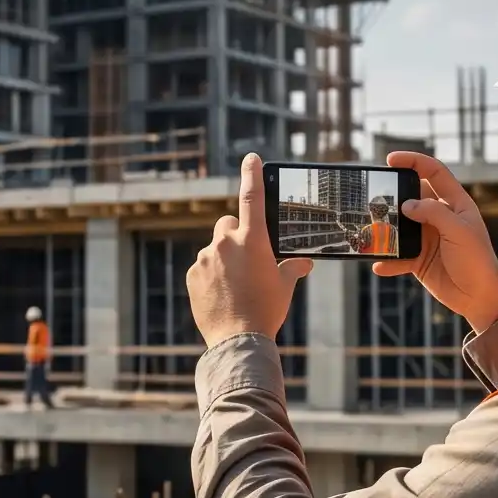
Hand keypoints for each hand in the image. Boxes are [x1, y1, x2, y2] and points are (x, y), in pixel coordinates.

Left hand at [187, 155, 313, 347]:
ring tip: (237, 286)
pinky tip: (223, 295)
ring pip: (215, 248)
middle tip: (248, 259)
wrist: (238, 340)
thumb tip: (305, 262)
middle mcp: (225, 243)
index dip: (252, 173)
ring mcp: (205, 258)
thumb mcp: (285, 286)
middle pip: (228, 224)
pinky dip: (212, 275)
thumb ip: (293, 267)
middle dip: (236, 234)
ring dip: (224, 258)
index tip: (251, 158)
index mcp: (252, 239)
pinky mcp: (192, 275)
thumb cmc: (266, 310)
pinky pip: (203, 267)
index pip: (251, 196)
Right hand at [370, 150, 497, 330]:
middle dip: (392, 197)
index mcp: (455, 203)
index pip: (433, 172)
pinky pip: (398, 255)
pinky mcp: (419, 258)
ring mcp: (428, 237)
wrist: (480, 298)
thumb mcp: (459, 231)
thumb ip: (433, 213)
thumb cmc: (477, 261)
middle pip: (411, 198)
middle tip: (373, 198)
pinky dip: (388, 260)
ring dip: (386, 229)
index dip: (413, 161)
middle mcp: (440, 217)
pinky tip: (379, 264)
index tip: (390, 160)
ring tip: (370, 230)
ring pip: (400, 226)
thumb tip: (406, 204)